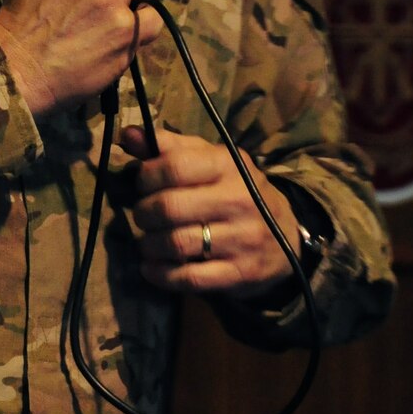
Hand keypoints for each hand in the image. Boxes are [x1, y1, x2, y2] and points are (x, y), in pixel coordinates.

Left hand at [118, 125, 300, 295]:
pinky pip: (189, 278)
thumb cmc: (234, 191)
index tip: (143, 184)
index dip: (146, 176)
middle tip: (144, 216)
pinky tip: (152, 268)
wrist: (285, 236)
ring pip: (176, 244)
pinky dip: (161, 275)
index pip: (175, 166)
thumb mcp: (210, 161)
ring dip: (149, 245)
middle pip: (169, 207)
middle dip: (144, 214)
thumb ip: (169, 148)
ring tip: (148, 242)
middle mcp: (238, 200)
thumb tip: (128, 135)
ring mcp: (242, 239)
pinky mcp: (240, 273)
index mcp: (228, 166)